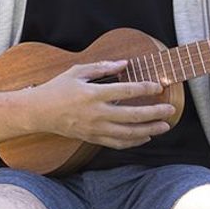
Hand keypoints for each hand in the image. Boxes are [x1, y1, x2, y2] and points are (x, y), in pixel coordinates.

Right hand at [25, 60, 174, 148]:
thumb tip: (124, 64)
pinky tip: (145, 137)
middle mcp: (96, 113)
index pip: (125, 91)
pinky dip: (134, 141)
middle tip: (170, 109)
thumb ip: (101, 67)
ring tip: (164, 126)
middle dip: (155, 112)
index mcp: (93, 94)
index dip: (145, 88)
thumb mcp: (77, 72)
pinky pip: (118, 143)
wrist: (39, 112)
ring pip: (128, 133)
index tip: (158, 86)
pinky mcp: (92, 138)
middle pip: (133, 115)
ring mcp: (95, 128)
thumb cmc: (57, 88)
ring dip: (149, 130)